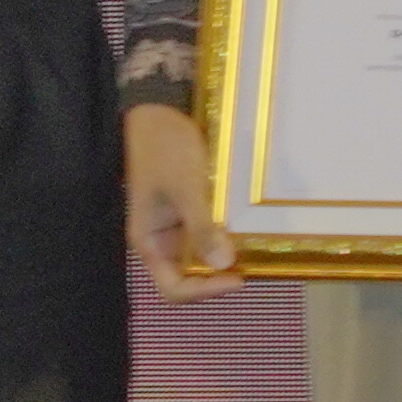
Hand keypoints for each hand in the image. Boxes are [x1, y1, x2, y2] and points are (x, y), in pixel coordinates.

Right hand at [124, 104, 245, 302]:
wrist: (156, 109)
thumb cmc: (163, 149)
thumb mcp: (185, 188)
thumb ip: (202, 228)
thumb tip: (225, 265)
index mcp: (149, 242)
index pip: (173, 288)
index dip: (204, 291)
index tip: (236, 278)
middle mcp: (161, 241)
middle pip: (189, 277)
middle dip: (218, 275)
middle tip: (249, 265)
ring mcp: (176, 226)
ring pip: (201, 257)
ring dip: (224, 256)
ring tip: (251, 248)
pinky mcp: (189, 210)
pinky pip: (208, 233)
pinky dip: (225, 235)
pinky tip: (244, 227)